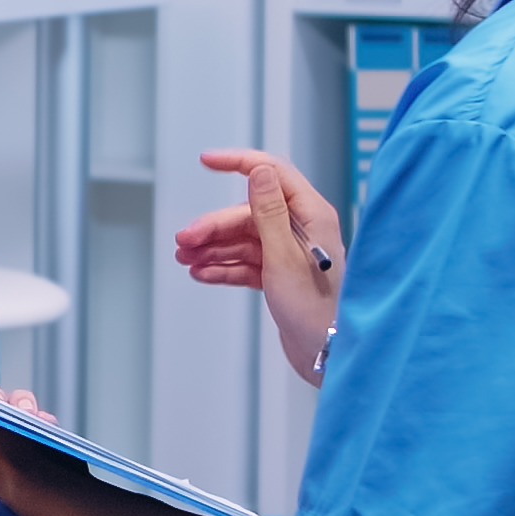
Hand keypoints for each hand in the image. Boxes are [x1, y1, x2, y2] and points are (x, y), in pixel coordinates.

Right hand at [173, 149, 344, 382]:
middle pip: (247, 214)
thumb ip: (269, 212)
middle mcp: (301, 229)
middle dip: (213, 227)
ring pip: (243, 239)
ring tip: (187, 259)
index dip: (237, 163)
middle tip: (185, 241)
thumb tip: (258, 171)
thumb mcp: (284, 256)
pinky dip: (224, 267)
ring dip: (213, 248)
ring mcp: (289, 252)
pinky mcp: (280, 275)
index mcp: (311, 214)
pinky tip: (203, 273)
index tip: (207, 160)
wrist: (329, 354)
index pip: (271, 173)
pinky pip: (246, 262)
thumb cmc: (318, 309)